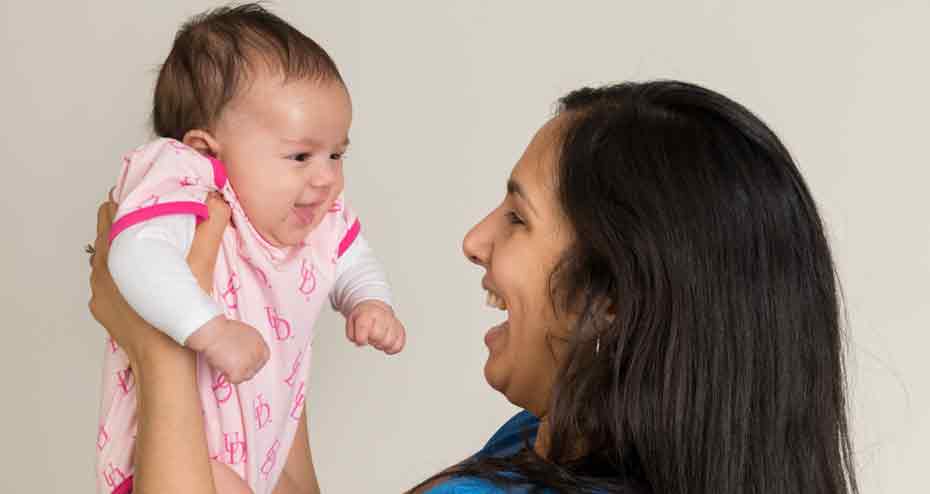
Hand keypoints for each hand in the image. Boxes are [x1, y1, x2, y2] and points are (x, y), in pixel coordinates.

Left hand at [89, 191, 230, 363]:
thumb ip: (208, 229)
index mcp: (115, 254)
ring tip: (155, 249)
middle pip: (108, 232)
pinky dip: (125, 275)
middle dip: (129, 223)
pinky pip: (111, 283)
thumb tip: (217, 200)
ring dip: (127, 250)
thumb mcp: (200, 266)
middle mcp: (100, 271)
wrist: (165, 364)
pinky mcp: (103, 311)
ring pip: (109, 259)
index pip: (111, 210)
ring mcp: (99, 294)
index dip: (132, 199)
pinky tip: (148, 279)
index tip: (152, 197)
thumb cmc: (181, 316)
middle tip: (158, 219)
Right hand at [187, 316, 269, 383]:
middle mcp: (258, 352)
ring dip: (236, 373)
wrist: (213, 332)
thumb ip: (248, 344)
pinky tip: (221, 366)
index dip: (255, 363)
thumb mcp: (243, 333)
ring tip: (224, 362)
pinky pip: (236, 380)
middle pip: (255, 369)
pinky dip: (228, 376)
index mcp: (260, 342)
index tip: (246, 364)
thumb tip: (244, 353)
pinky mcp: (240, 370)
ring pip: (246, 376)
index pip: (264, 358)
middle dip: (244, 370)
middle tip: (232, 366)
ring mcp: (250, 362)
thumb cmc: (222, 330)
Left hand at [345, 300, 405, 354]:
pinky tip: (387, 344)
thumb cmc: (363, 316)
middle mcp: (382, 316)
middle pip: (378, 337)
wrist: (375, 308)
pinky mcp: (400, 329)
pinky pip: (399, 344)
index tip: (361, 339)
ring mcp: (393, 322)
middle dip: (372, 341)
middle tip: (370, 337)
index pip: (364, 327)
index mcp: (368, 313)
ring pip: (389, 342)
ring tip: (378, 339)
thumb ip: (352, 334)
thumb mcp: (351, 321)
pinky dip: (392, 348)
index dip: (361, 339)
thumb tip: (360, 343)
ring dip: (382, 345)